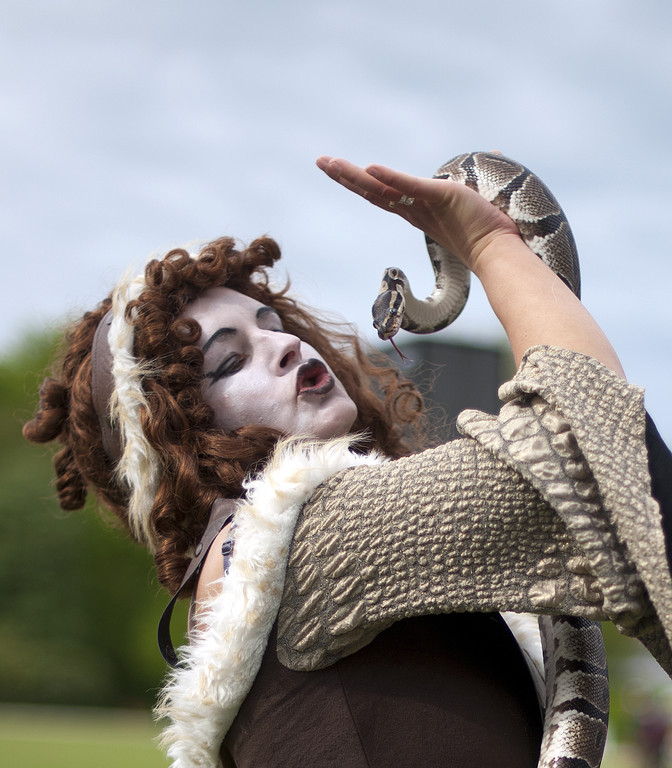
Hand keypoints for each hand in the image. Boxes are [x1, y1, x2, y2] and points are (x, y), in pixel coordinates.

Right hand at [316, 156, 520, 276]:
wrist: (504, 252)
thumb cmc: (497, 230)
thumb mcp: (482, 195)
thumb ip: (481, 176)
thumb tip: (495, 151)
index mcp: (420, 212)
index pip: (384, 194)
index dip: (362, 182)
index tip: (342, 171)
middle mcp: (416, 211)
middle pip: (373, 191)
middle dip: (345, 177)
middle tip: (321, 161)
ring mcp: (426, 207)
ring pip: (381, 190)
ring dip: (354, 176)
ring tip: (329, 163)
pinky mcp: (442, 198)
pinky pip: (411, 187)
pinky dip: (390, 177)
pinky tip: (369, 167)